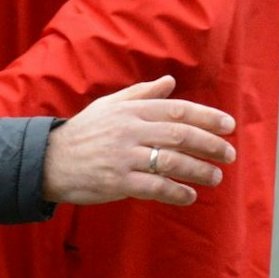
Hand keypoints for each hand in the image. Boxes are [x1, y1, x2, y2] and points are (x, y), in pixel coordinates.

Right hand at [43, 76, 235, 207]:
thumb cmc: (82, 132)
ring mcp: (124, 157)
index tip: (229, 126)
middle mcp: (129, 131)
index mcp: (130, 111)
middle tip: (229, 155)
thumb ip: (141, 94)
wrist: (48, 160)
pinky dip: (177, 192)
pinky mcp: (118, 181)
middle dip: (211, 145)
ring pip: (172, 162)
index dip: (208, 117)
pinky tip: (190, 195)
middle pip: (180, 135)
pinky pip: (156, 187)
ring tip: (215, 177)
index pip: (177, 110)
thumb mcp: (108, 106)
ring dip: (199, 170)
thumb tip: (170, 82)